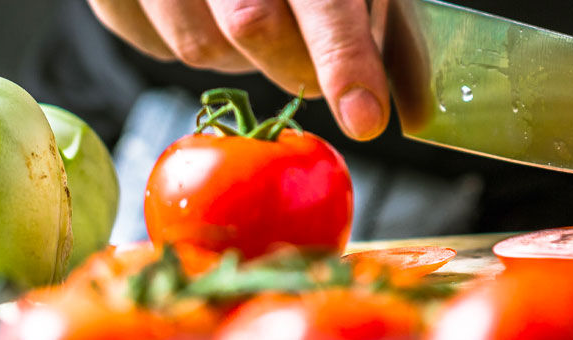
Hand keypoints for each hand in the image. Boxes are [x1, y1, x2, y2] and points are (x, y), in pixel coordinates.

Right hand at [88, 0, 389, 140]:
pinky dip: (186, 43)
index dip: (345, 60)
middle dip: (290, 63)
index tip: (365, 117)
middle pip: (253, 25)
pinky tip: (201, 12)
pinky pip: (154, 47)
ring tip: (244, 17)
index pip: (326, 0)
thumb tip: (417, 114)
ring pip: (201, 49)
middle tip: (305, 61)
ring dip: (237, 57)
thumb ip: (382, 37)